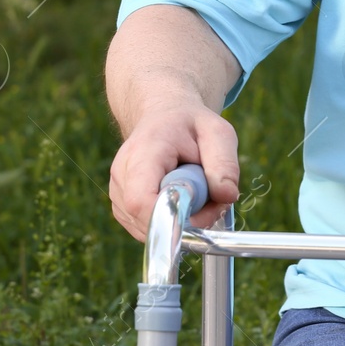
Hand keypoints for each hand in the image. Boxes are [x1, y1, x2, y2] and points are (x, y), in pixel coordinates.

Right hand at [108, 97, 239, 239]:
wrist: (163, 117)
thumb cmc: (191, 125)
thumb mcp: (218, 133)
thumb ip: (224, 163)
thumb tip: (227, 196)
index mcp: (144, 151)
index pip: (140, 199)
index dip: (168, 217)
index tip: (201, 214)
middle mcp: (123, 174)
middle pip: (147, 218)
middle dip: (187, 218)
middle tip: (212, 197)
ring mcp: (117, 192)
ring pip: (149, 227)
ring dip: (180, 219)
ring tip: (194, 189)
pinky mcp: (121, 207)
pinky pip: (149, 228)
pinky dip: (169, 220)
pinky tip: (180, 197)